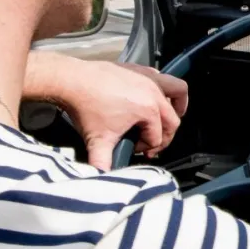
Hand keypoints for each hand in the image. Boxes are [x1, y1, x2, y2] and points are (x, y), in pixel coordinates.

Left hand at [24, 53, 187, 170]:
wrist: (72, 80)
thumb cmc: (86, 109)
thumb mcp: (96, 141)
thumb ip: (102, 164)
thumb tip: (102, 180)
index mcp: (149, 110)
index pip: (157, 137)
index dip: (146, 148)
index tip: (132, 149)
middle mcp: (154, 93)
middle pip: (172, 119)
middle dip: (165, 134)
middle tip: (151, 143)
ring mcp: (148, 78)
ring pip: (177, 90)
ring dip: (178, 105)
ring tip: (169, 116)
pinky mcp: (139, 68)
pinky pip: (161, 77)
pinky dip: (162, 88)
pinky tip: (149, 96)